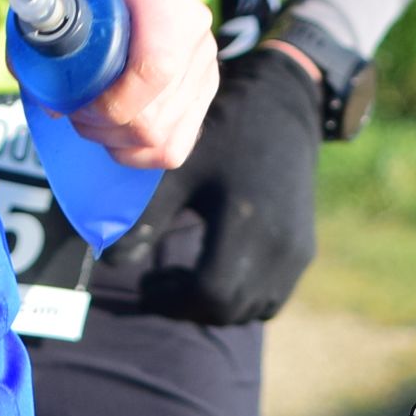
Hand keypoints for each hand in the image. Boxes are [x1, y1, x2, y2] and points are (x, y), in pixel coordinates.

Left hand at [55, 0, 219, 168]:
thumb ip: (40, 37)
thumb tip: (47, 98)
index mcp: (165, 4)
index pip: (153, 71)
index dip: (110, 103)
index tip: (75, 104)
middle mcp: (196, 38)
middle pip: (155, 118)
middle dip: (103, 128)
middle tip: (75, 113)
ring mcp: (205, 67)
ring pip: (165, 139)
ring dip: (118, 142)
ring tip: (93, 121)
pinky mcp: (205, 90)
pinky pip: (178, 144)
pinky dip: (141, 150)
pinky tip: (117, 134)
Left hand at [132, 45, 322, 323]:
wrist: (281, 106)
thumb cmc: (222, 132)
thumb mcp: (178, 170)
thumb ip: (145, 220)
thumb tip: (110, 261)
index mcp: (247, 224)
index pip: (210, 295)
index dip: (172, 299)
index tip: (146, 283)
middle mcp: (280, 246)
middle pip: (229, 309)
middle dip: (187, 305)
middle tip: (156, 284)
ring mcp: (297, 251)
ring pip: (253, 308)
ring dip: (214, 304)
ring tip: (181, 277)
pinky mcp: (304, 249)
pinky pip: (271, 295)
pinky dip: (241, 295)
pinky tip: (213, 268)